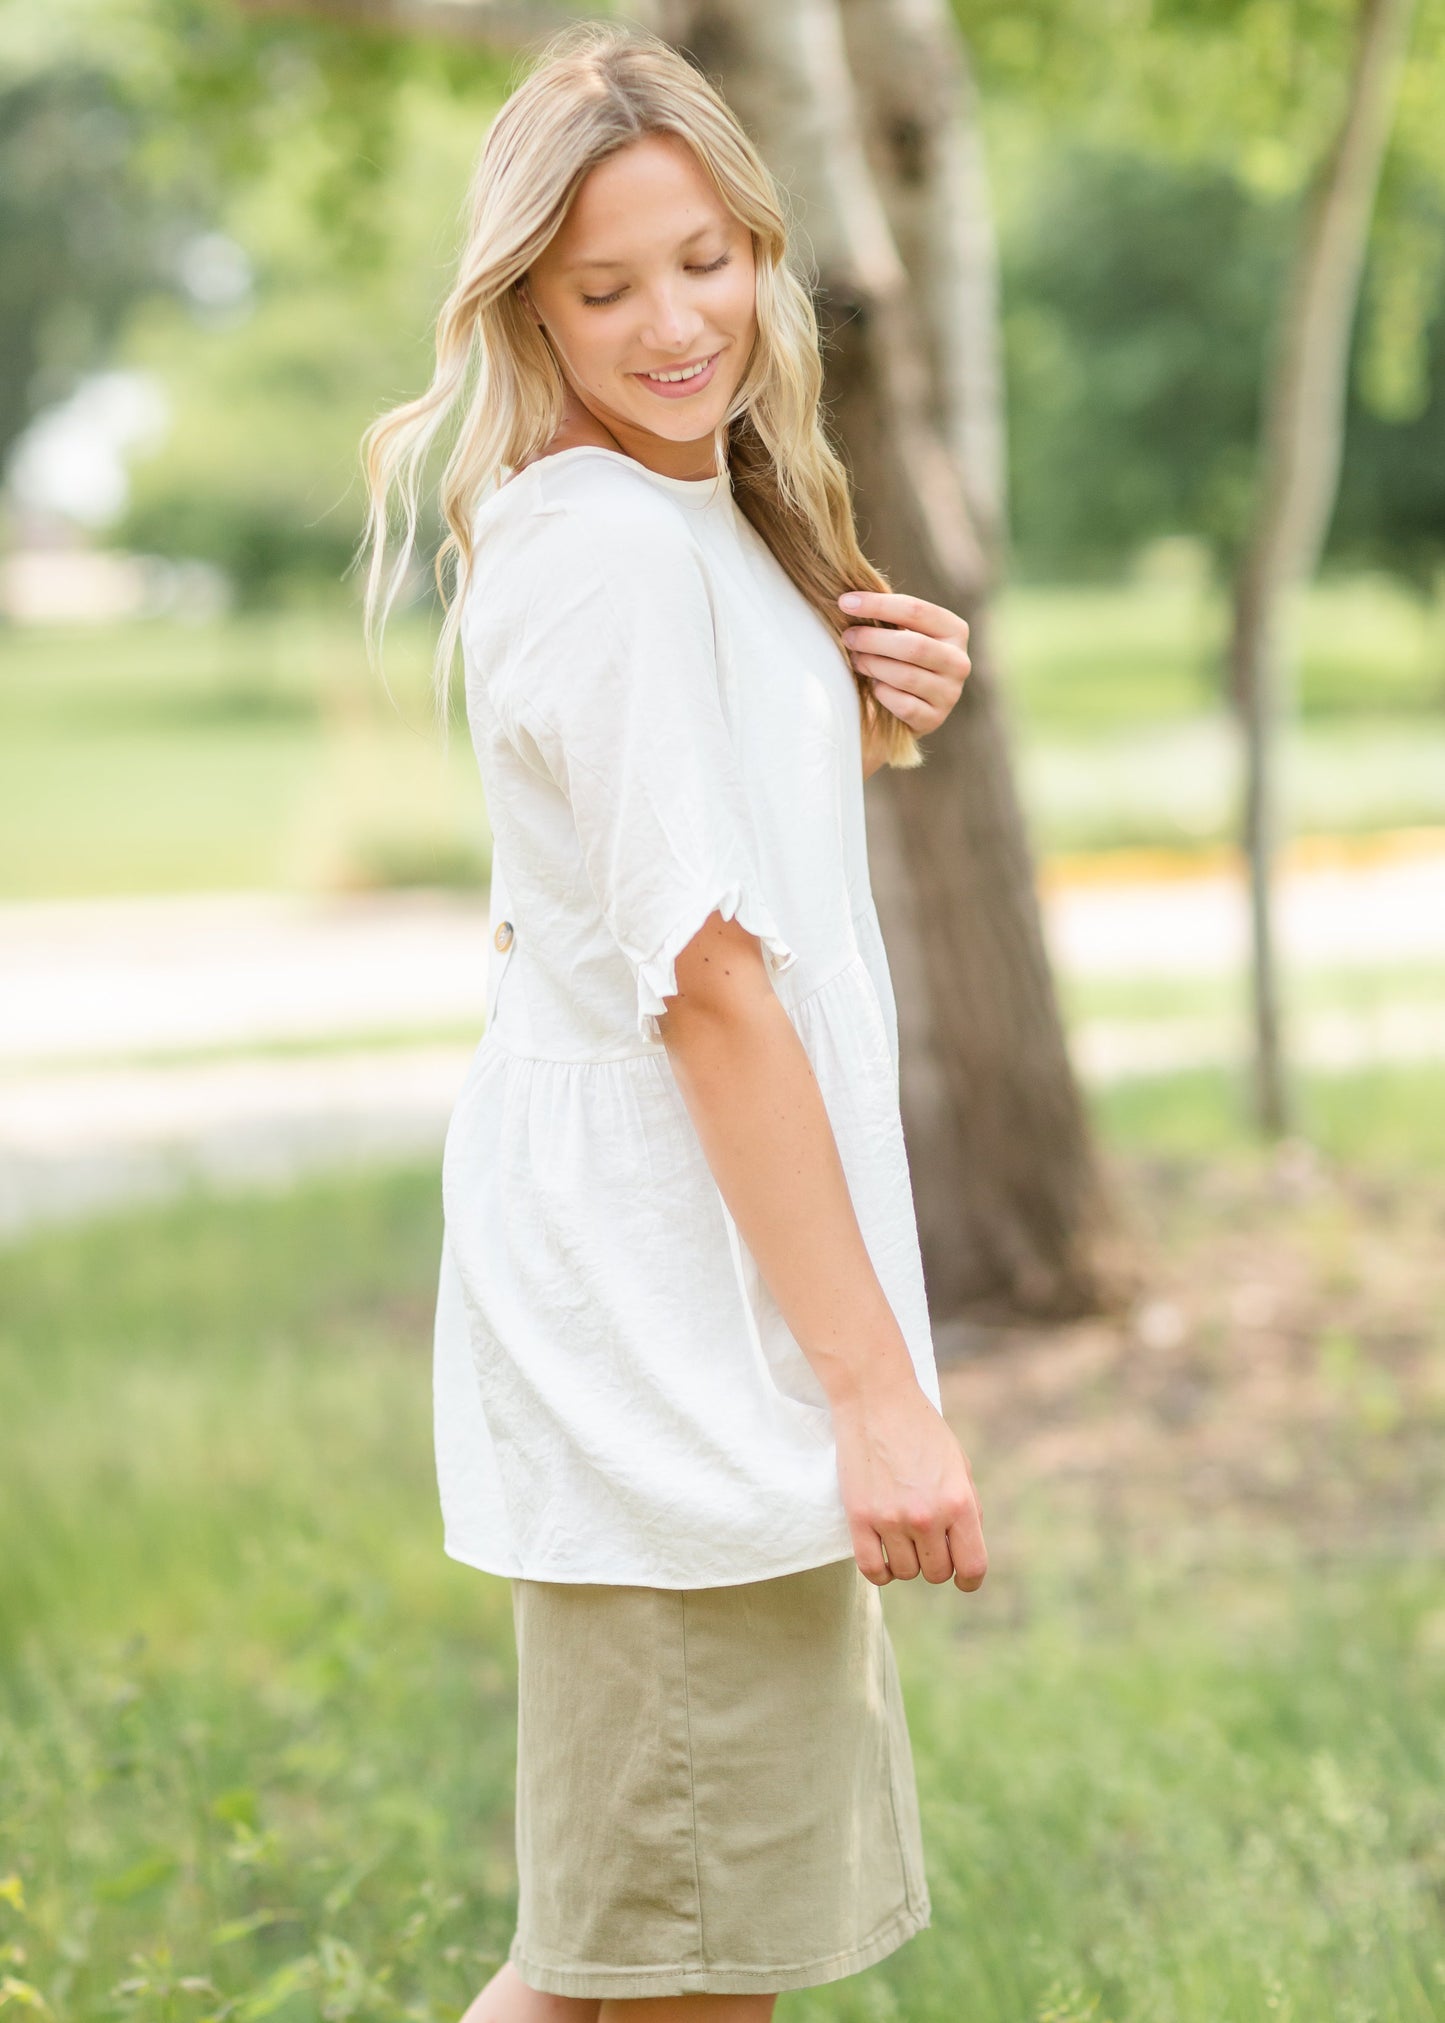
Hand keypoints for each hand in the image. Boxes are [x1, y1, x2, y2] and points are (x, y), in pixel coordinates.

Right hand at [832, 1379, 987, 1591]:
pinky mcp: (859, 1517)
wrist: (876, 1399)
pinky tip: (884, 1556)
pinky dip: (881, 1572)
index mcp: (958, 1502)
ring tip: (904, 1538)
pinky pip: (872, 1569)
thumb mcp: (959, 1465)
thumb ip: (967, 1509)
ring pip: (906, 1572)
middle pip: (937, 1572)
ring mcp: (890, 1519)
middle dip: (937, 1563)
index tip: (963, 1578)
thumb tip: (966, 1549)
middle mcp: (927, 1516)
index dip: (970, 1579)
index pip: (972, 1567)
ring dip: (908, 1563)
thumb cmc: (921, 1430)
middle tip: (927, 1541)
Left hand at [839, 590, 971, 742]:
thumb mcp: (901, 633)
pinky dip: (882, 693)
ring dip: (873, 665)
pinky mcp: (935, 718)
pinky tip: (873, 686)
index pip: (916, 610)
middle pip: (913, 645)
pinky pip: (903, 704)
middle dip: (873, 639)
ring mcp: (950, 693)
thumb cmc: (898, 658)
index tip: (845, 602)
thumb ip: (888, 617)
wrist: (905, 708)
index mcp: (954, 630)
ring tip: (856, 659)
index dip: (877, 604)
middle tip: (848, 637)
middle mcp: (959, 662)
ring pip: (906, 676)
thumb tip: (851, 600)